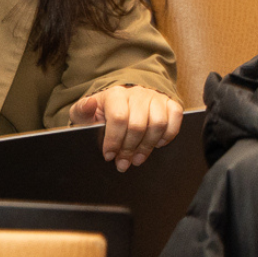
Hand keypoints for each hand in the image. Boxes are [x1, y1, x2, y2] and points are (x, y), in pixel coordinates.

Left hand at [69, 84, 183, 171]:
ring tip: (138, 159)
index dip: (114, 140)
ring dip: (148, 146)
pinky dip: (168, 134)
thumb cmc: (103, 111)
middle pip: (138, 125)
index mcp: (115, 94)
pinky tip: (157, 144)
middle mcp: (137, 93)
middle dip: (129, 149)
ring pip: (157, 123)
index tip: (109, 155)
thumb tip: (89, 104)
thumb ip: (82, 110)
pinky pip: (175, 117)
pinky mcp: (169, 103)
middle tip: (123, 163)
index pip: (119, 118)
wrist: (123, 101)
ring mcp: (154, 97)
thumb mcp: (85, 112)